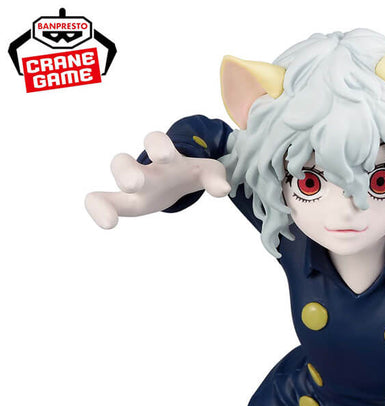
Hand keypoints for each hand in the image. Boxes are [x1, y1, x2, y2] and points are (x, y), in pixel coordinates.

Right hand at [85, 132, 230, 228]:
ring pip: (108, 189)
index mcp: (164, 157)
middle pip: (123, 163)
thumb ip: (214, 178)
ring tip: (110, 221)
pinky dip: (99, 211)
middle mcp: (144, 170)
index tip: (164, 156)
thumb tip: (224, 190)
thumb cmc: (190, 173)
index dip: (158, 146)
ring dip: (108, 199)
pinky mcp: (128, 202)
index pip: (155, 142)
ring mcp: (133, 186)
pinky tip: (106, 224)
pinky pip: (104, 201)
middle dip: (127, 172)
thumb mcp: (207, 172)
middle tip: (134, 183)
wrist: (177, 178)